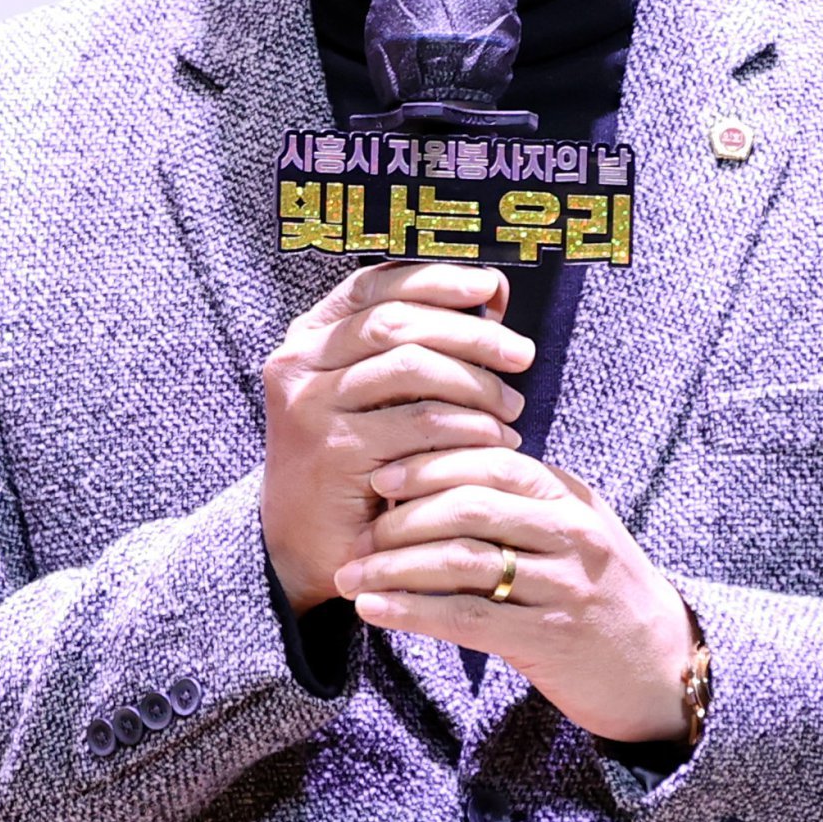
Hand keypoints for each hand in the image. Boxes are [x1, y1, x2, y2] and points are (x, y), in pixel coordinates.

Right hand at [261, 261, 533, 614]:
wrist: (301, 544)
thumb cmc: (356, 460)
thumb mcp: (377, 393)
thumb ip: (421, 344)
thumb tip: (492, 293)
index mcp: (310, 336)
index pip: (375, 285)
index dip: (435, 278)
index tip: (491, 286)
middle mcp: (300, 362)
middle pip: (398, 322)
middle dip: (470, 333)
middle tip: (521, 354)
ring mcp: (311, 405)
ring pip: (411, 367)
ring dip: (476, 383)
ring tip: (512, 406)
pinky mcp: (334, 450)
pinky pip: (419, 423)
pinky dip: (468, 427)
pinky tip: (496, 441)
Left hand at [332, 447, 698, 744]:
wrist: (664, 667)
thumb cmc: (603, 592)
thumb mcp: (576, 529)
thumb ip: (521, 500)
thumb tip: (433, 473)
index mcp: (569, 497)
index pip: (491, 461)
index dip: (429, 465)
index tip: (380, 478)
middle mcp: (570, 533)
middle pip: (468, 506)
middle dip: (401, 519)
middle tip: (356, 535)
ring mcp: (562, 586)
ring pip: (460, 562)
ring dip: (393, 567)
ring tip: (350, 575)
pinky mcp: (549, 640)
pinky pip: (465, 618)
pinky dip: (411, 611)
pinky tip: (374, 610)